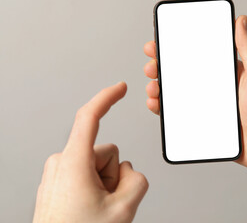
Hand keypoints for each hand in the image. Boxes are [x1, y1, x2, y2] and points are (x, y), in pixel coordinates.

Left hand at [33, 82, 148, 222]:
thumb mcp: (122, 210)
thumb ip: (137, 181)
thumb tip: (131, 172)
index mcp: (73, 162)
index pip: (90, 117)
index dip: (107, 98)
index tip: (120, 88)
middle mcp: (61, 162)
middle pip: (107, 152)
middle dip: (115, 174)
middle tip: (109, 202)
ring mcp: (57, 173)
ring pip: (98, 165)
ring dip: (105, 183)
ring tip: (97, 209)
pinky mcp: (58, 181)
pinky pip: (87, 174)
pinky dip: (95, 187)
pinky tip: (89, 209)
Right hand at [143, 15, 246, 171]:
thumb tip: (241, 20)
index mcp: (225, 73)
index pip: (196, 55)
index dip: (176, 48)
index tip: (160, 43)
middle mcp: (213, 88)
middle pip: (181, 74)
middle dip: (161, 67)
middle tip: (152, 66)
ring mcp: (206, 106)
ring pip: (176, 94)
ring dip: (159, 88)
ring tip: (154, 88)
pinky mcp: (203, 124)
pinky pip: (178, 115)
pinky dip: (164, 109)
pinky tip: (157, 105)